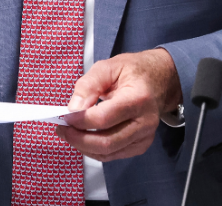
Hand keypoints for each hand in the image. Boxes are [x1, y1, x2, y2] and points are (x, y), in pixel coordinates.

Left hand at [56, 49, 181, 162]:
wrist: (158, 80)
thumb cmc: (133, 71)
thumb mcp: (108, 66)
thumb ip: (88, 85)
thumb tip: (74, 109)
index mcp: (139, 98)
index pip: (105, 118)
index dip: (81, 120)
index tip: (65, 116)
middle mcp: (146, 122)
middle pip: (106, 142)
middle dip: (79, 139)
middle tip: (62, 130)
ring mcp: (145, 137)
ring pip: (108, 153)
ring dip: (84, 147)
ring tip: (69, 133)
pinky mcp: (141, 146)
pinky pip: (113, 155)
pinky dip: (95, 150)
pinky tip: (84, 138)